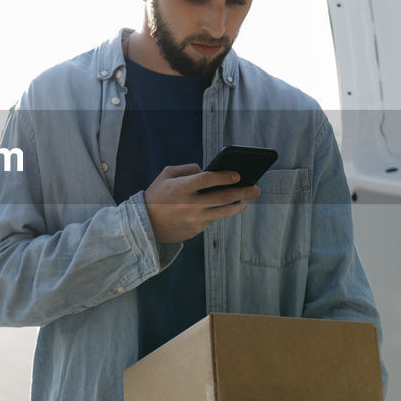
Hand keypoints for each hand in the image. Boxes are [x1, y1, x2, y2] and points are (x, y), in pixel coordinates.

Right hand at [143, 164, 259, 244]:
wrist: (144, 225)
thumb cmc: (156, 195)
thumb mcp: (166, 175)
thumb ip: (187, 169)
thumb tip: (207, 170)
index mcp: (181, 188)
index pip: (208, 179)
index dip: (225, 176)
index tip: (238, 174)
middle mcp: (189, 205)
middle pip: (223, 197)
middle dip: (243, 192)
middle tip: (256, 189)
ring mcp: (193, 220)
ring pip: (223, 213)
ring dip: (238, 206)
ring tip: (246, 202)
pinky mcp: (195, 231)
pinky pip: (212, 220)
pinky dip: (220, 213)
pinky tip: (227, 209)